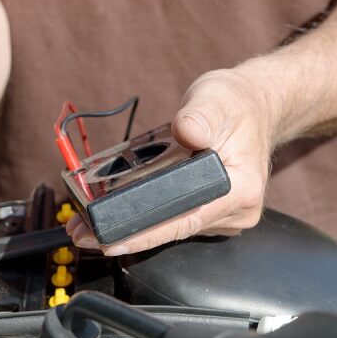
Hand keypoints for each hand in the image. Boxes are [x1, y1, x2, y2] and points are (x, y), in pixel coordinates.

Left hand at [68, 68, 277, 254]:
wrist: (255, 107)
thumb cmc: (235, 103)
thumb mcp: (216, 97)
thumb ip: (200, 114)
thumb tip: (186, 131)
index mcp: (240, 188)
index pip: (186, 220)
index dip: (146, 233)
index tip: (110, 239)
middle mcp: (234, 210)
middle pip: (173, 230)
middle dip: (127, 232)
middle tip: (81, 231)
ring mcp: (223, 216)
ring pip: (172, 228)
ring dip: (132, 227)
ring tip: (88, 223)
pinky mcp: (210, 212)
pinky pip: (175, 219)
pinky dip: (147, 216)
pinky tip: (117, 211)